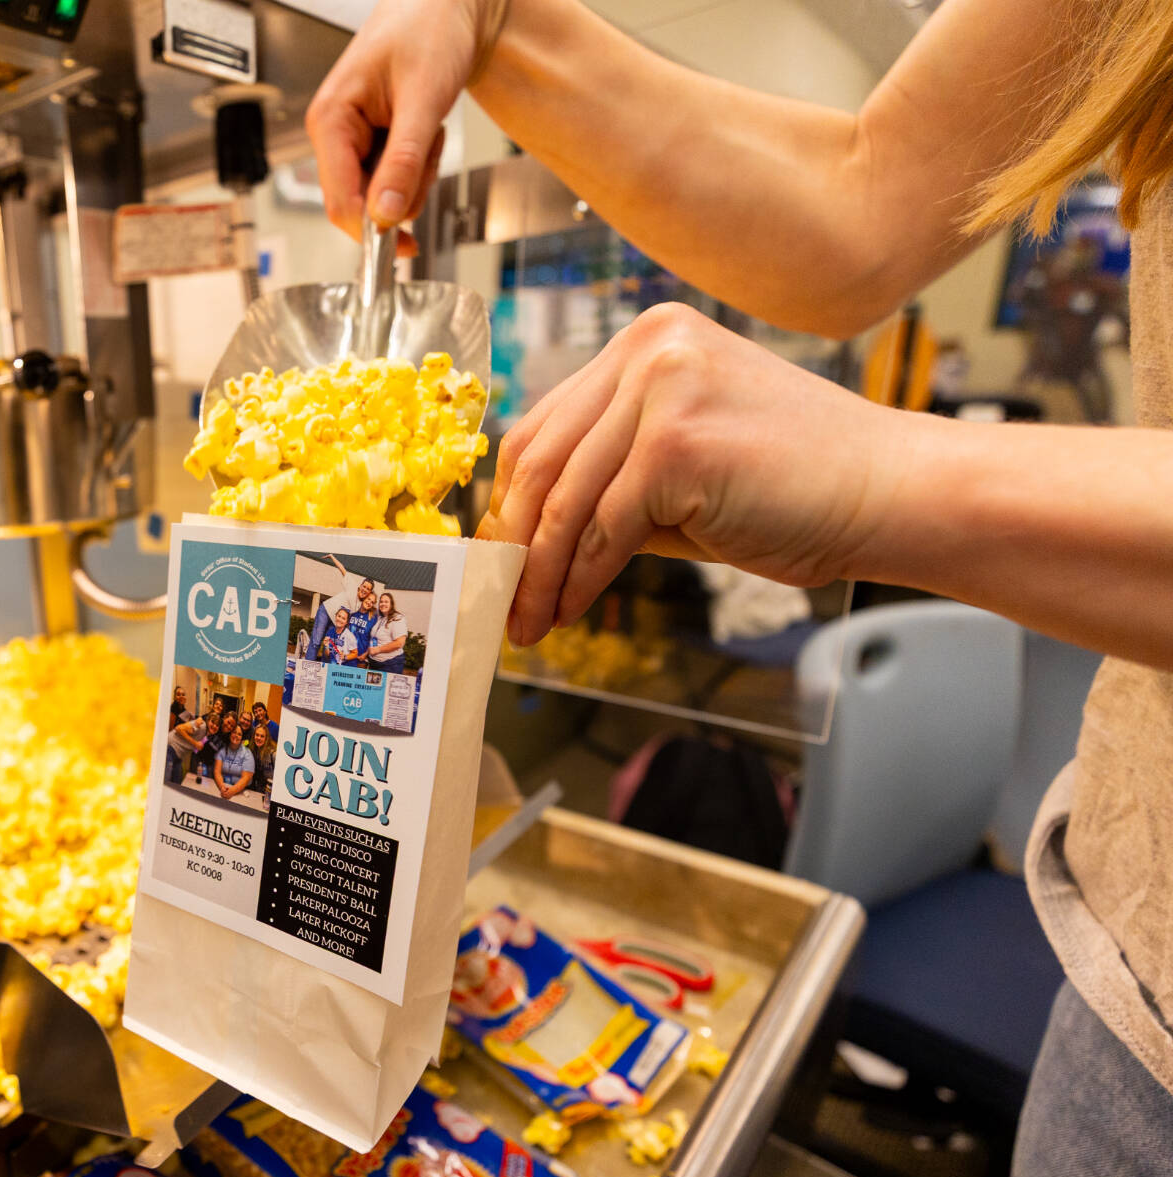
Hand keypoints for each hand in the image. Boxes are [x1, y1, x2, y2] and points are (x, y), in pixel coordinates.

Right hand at [306, 0, 509, 236]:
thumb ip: (403, 161)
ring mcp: (352, 140)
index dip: (372, 229)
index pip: (339, 201)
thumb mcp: (422, 98)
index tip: (407, 246)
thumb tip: (386, 216)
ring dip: (417, 172)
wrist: (449, 6)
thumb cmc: (430, 30)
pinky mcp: (373, 142)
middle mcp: (333, 133)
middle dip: (406, 188)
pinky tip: (425, 129)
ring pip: (384, 194)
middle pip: (363, 202)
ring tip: (428, 128)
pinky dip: (420, 162)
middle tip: (429, 145)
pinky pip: (395, 177)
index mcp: (330, 120)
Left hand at [476, 304, 908, 645]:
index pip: (546, 423)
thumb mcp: (684, 468)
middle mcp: (649, 347)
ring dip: (540, 573)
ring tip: (528, 620)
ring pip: (566, 500)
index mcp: (649, 340)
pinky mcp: (675, 441)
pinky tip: (572, 612)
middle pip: (540, 457)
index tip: (501, 556)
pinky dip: (580, 581)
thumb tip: (529, 539)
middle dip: (513, 540)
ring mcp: (661, 386)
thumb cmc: (799, 488)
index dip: (514, 499)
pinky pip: (602, 529)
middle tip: (500, 599)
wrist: (892, 495)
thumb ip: (612, 480)